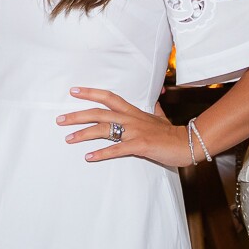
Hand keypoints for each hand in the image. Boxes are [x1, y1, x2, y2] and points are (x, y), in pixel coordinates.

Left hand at [57, 86, 192, 167]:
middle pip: (98, 113)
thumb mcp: (161, 116)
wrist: (188, 144)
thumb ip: (154, 108)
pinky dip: (101, 153)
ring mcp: (135, 131)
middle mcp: (131, 118)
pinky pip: (117, 149)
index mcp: (133, 111)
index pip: (108, 97)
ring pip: (103, 129)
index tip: (73, 91)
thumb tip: (157, 97)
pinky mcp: (140, 145)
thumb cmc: (172, 132)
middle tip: (59, 120)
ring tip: (68, 139)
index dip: (90, 93)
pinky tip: (88, 157)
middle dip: (77, 115)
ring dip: (83, 134)